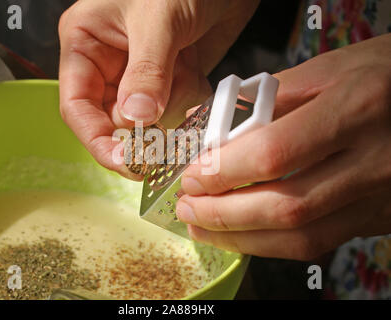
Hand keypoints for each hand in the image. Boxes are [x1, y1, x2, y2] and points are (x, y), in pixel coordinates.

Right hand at [58, 0, 258, 178]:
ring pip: (149, 119)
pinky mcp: (169, 79)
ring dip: (174, 102)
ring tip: (185, 68)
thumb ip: (147, 71)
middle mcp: (109, 64)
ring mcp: (141, 74)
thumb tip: (137, 118)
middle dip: (145, 121)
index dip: (98, 140)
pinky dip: (189, 97)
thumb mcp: (159, 20)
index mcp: (86, 44)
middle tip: (168, 110)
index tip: (125, 163)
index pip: (78, 107)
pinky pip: (175, 109)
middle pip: (115, 120)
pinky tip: (195, 70)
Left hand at [177, 34, 390, 259]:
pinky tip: (243, 233)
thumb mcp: (328, 68)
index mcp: (356, 108)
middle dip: (224, 214)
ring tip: (203, 227)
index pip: (275, 152)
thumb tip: (210, 128)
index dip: (225, 171)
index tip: (192, 177)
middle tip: (188, 208)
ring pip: (302, 235)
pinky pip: (319, 241)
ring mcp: (379, 195)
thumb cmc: (381, 75)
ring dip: (242, 238)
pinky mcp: (377, 216)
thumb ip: (266, 98)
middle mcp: (374, 160)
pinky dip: (272, 242)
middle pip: (286, 206)